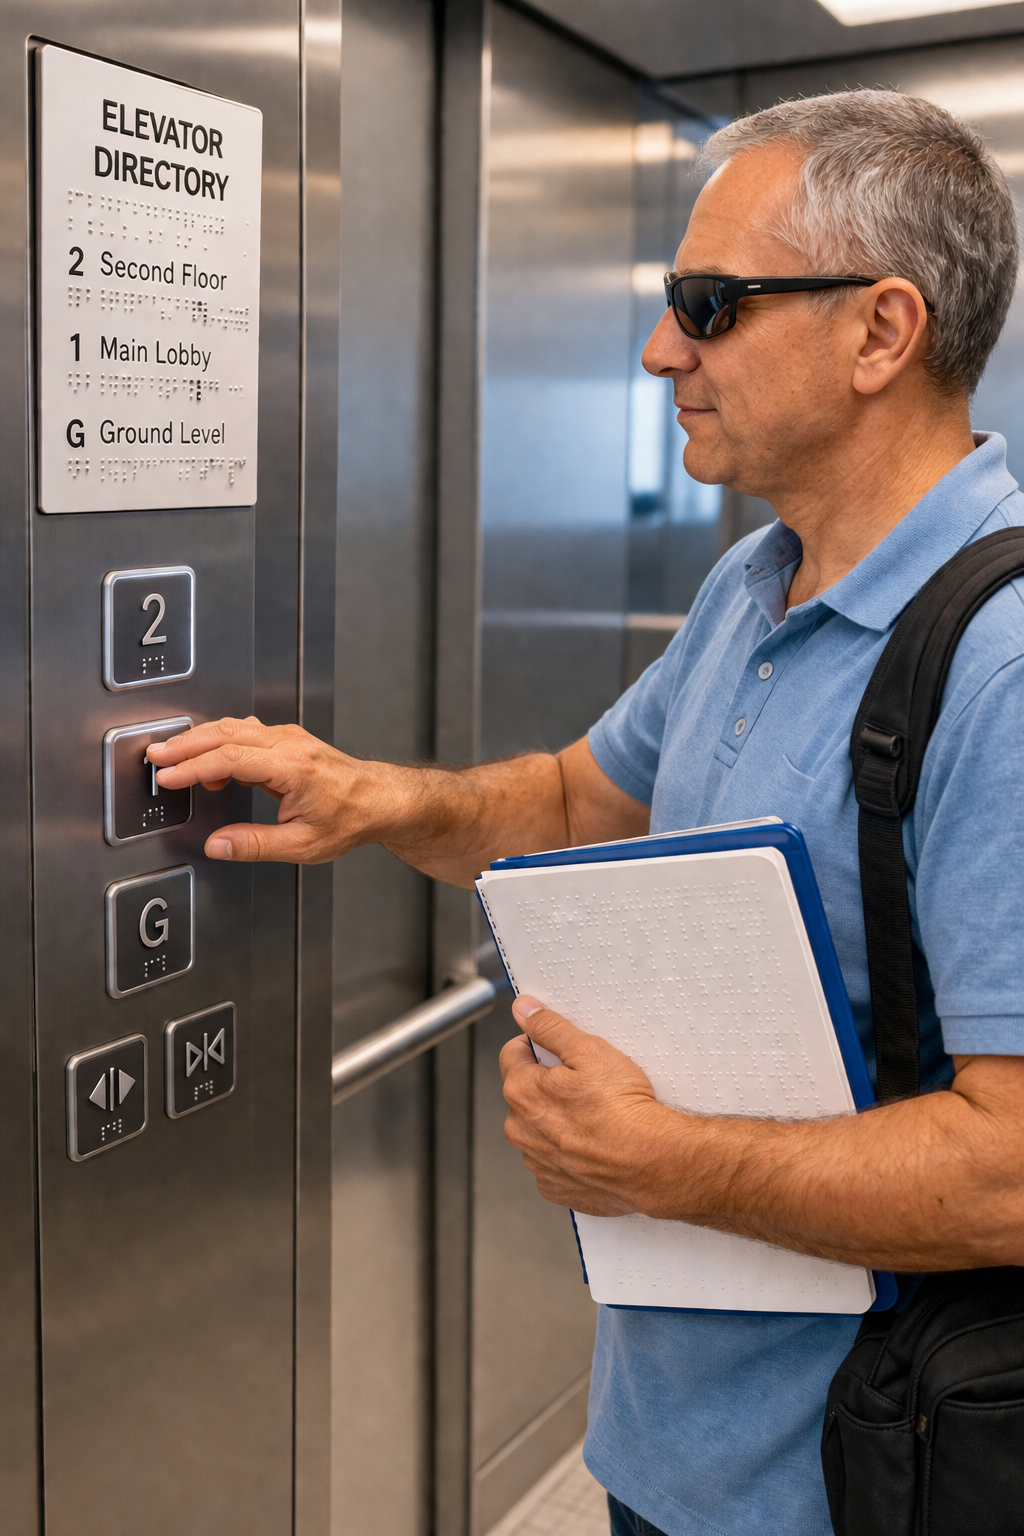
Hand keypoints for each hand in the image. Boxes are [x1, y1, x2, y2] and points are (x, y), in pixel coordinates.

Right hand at [146, 715, 394, 862]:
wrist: (380, 799)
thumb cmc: (350, 820)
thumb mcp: (303, 845)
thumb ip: (255, 845)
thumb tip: (217, 846)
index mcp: (293, 768)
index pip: (231, 759)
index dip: (193, 767)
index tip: (167, 776)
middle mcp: (290, 744)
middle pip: (227, 733)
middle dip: (187, 744)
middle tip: (156, 757)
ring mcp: (290, 737)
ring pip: (235, 727)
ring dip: (200, 740)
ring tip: (173, 758)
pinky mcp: (288, 739)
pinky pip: (246, 732)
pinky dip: (221, 742)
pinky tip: (211, 764)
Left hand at [500, 995, 669, 1215]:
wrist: (653, 1163)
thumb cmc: (624, 1109)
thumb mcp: (589, 1050)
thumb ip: (550, 1027)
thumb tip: (524, 1010)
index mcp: (522, 1092)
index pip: (512, 1054)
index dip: (535, 1046)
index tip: (556, 1050)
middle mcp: (520, 1130)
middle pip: (525, 1094)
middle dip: (547, 1086)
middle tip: (584, 1084)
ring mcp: (537, 1162)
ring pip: (539, 1130)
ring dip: (557, 1121)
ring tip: (593, 1116)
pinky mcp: (555, 1187)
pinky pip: (554, 1162)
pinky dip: (569, 1153)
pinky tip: (594, 1144)